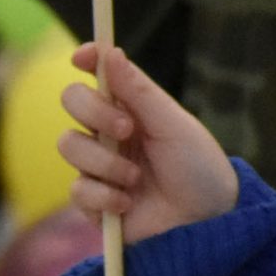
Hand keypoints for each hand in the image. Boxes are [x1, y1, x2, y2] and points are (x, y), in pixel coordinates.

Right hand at [57, 45, 239, 243]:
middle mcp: (108, 132)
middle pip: (72, 100)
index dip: (86, 60)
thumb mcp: (174, 125)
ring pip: (68, 144)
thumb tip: (109, 51)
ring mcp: (97, 165)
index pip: (97, 76)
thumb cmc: (199, 169)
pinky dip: (105, 195)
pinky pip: (77, 188)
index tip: (83, 56)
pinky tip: (128, 203)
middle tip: (128, 129)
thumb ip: (139, 91)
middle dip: (95, 112)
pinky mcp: (91, 200)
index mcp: (130, 108)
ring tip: (136, 179)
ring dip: (105, 162)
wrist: (206, 223)